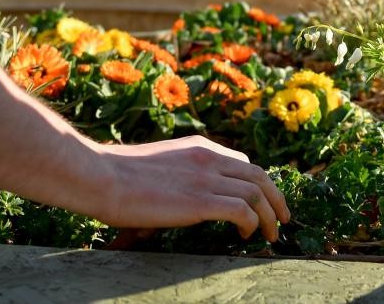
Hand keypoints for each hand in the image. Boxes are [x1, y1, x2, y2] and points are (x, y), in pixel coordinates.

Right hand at [0, 62, 289, 241]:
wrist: (101, 176)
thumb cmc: (117, 175)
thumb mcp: (157, 167)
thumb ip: (177, 175)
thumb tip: (179, 198)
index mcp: (198, 147)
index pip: (242, 162)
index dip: (258, 183)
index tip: (263, 201)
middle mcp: (208, 157)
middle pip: (258, 175)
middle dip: (275, 198)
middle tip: (282, 219)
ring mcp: (206, 177)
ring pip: (257, 192)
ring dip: (269, 215)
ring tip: (272, 235)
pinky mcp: (200, 200)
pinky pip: (242, 210)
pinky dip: (251, 223)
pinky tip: (247, 236)